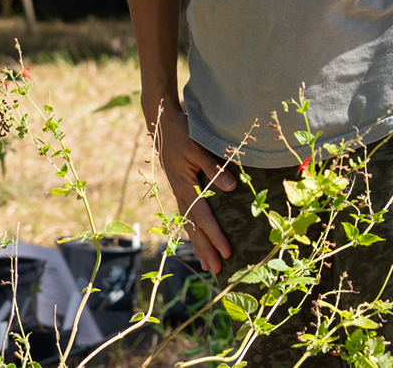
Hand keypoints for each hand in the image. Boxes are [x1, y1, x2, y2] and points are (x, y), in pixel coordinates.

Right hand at [149, 101, 235, 273]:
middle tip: (216, 271)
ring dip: (198, 245)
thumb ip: (214, 168)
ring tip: (206, 264)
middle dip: (205, 249)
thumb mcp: (197, 147)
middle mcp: (180, 191)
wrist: (162, 122)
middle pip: (193, 226)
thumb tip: (231, 188)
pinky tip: (196, 238)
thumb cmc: (181, 132)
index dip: (215, 235)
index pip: (203, 216)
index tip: (227, 252)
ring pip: (188, 223)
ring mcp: (177, 190)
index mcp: (184, 185)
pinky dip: (191, 230)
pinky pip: (185, 214)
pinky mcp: (178, 186)